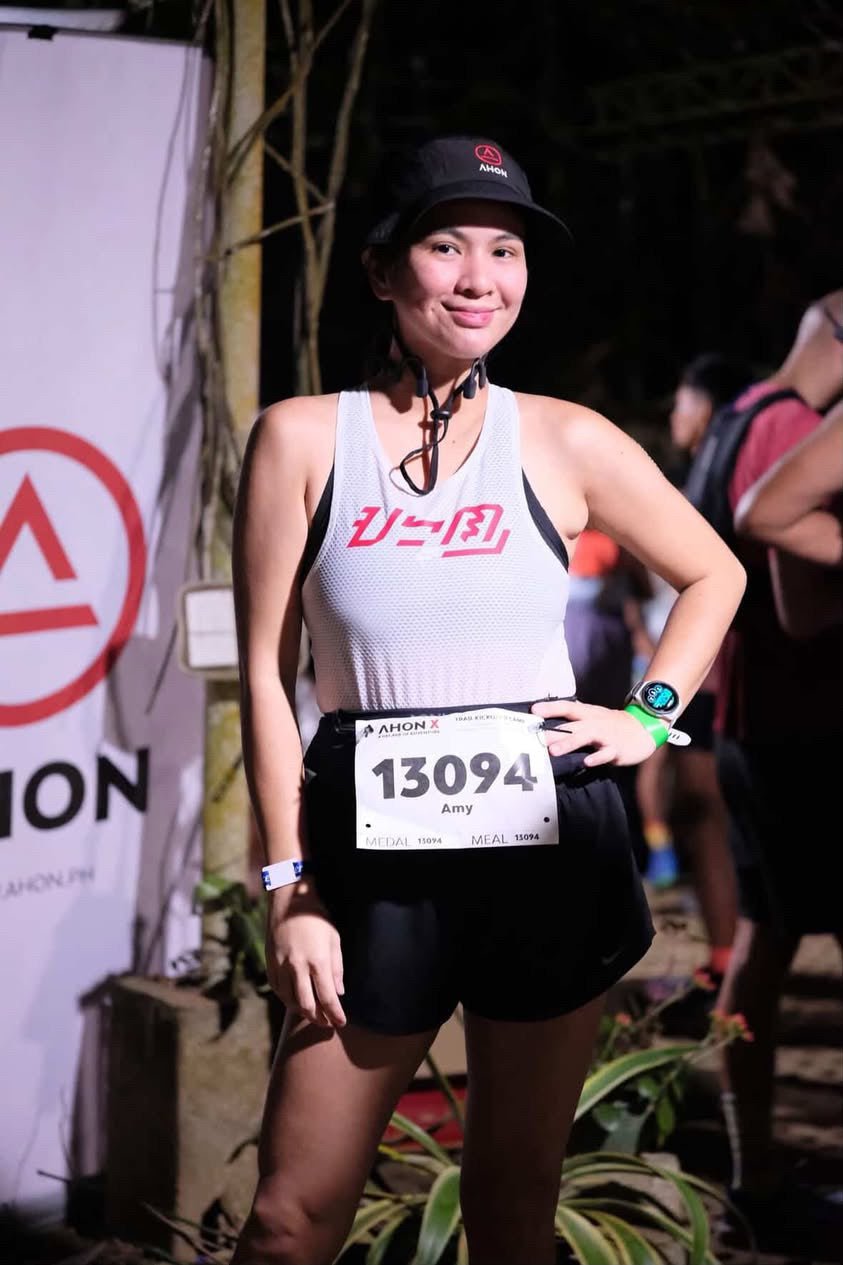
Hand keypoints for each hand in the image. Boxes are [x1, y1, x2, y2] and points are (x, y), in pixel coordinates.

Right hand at [266, 881, 345, 1028]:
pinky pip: (277, 990)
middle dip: (318, 1019)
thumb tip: (338, 993)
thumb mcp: (334, 940)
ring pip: (290, 1000)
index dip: (335, 1014)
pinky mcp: (270, 963)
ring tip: (313, 1015)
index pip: (327, 998)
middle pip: (307, 1005)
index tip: (341, 1023)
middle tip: (327, 1024)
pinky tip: (295, 1001)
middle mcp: (298, 967)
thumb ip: (336, 968)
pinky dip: (287, 999)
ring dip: (302, 1012)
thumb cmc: (317, 918)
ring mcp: (281, 966)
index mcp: (318, 961)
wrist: (289, 901)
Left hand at [531, 698, 658, 767]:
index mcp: (588, 714)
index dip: (551, 708)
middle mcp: (594, 723)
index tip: (533, 711)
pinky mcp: (616, 749)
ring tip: (553, 751)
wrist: (643, 728)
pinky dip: (597, 757)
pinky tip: (587, 762)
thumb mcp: (594, 717)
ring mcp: (606, 736)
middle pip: (572, 725)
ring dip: (569, 743)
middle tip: (536, 738)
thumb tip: (549, 722)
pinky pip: (606, 753)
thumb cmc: (612, 725)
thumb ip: (574, 719)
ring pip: (585, 737)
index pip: (567, 707)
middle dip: (553, 732)